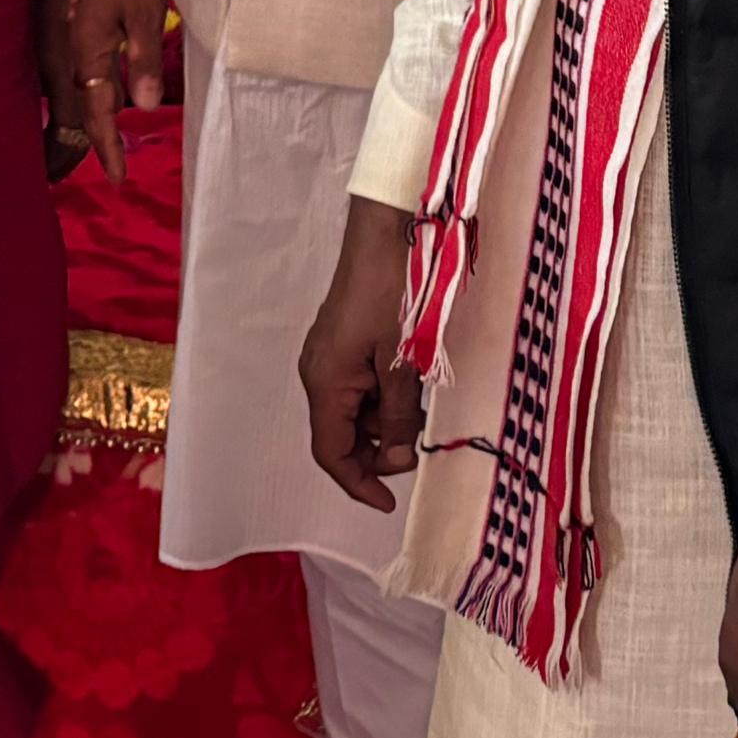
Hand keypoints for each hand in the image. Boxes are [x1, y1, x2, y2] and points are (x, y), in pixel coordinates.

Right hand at [55, 0, 169, 185]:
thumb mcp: (146, 14)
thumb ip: (143, 60)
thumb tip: (143, 107)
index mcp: (90, 51)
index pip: (99, 110)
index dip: (108, 145)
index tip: (118, 176)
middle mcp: (78, 52)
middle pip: (88, 107)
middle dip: (100, 140)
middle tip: (116, 171)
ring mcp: (77, 41)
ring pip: (87, 92)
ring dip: (99, 120)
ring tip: (112, 146)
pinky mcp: (82, 31)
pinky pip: (89, 75)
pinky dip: (99, 97)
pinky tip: (111, 102)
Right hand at [298, 195, 426, 512]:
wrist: (383, 234)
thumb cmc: (391, 293)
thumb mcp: (402, 362)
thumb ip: (400, 415)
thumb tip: (400, 457)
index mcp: (325, 382)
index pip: (331, 452)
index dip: (357, 482)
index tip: (388, 503)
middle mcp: (318, 374)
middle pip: (342, 435)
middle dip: (378, 450)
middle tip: (417, 448)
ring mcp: (328, 358)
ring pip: (354, 412)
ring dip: (386, 422)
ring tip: (420, 408)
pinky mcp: (341, 344)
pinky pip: (359, 388)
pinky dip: (384, 398)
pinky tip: (410, 386)